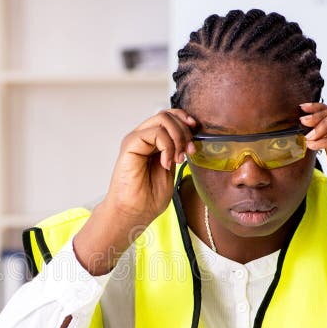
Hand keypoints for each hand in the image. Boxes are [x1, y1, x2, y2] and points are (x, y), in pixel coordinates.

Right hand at [106, 109, 196, 226]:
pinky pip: (155, 132)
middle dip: (185, 131)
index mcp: (153, 142)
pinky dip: (167, 146)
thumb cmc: (148, 198)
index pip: (170, 117)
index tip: (196, 135)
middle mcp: (143, 137)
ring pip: (162, 119)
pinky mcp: (130, 145)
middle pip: (168, 115)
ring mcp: (136, 140)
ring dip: (177, 138)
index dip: (185, 121)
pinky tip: (165, 163)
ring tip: (177, 159)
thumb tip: (189, 139)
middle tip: (189, 152)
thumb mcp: (172, 169)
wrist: (133, 213)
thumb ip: (177, 151)